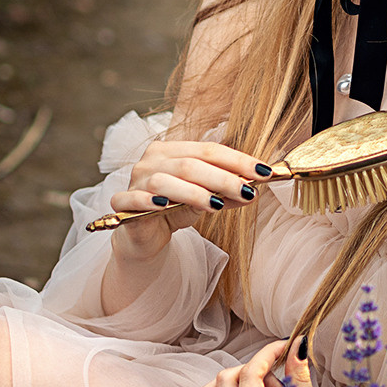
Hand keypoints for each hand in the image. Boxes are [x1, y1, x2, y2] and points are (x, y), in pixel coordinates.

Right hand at [107, 138, 271, 259]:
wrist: (145, 236)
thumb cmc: (175, 210)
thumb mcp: (206, 201)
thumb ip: (226, 194)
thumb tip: (254, 189)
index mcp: (173, 150)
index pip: (209, 150)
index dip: (238, 160)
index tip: (264, 172)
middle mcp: (152, 159)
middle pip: (190, 164)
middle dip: (223, 178)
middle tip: (248, 191)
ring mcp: (136, 179)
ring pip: (165, 180)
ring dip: (194, 192)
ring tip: (217, 205)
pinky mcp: (122, 201)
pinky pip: (134, 197)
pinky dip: (150, 200)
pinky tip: (166, 205)